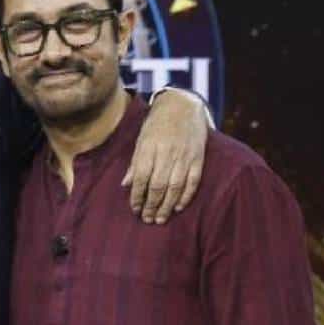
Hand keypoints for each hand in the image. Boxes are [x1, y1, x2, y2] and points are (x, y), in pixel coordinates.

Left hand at [122, 89, 208, 222]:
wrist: (183, 105)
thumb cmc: (157, 124)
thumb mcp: (141, 140)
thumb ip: (135, 163)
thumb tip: (125, 184)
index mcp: (149, 149)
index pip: (141, 179)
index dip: (137, 197)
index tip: (134, 209)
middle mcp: (167, 154)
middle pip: (158, 186)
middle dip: (151, 206)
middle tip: (147, 219)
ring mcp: (184, 156)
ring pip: (175, 187)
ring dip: (167, 206)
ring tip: (160, 219)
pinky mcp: (198, 158)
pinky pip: (193, 181)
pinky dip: (186, 196)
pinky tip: (178, 207)